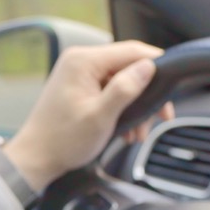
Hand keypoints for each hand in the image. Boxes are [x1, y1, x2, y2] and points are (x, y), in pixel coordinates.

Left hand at [2, 41, 172, 191]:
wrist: (36, 158)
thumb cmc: (62, 141)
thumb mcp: (100, 116)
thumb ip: (125, 89)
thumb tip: (148, 67)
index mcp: (83, 61)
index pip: (132, 51)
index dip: (156, 64)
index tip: (173, 83)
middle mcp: (79, 61)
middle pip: (128, 66)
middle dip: (145, 93)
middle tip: (160, 116)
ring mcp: (78, 74)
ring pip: (121, 81)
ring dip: (134, 105)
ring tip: (138, 131)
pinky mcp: (79, 87)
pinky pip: (109, 90)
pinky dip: (121, 108)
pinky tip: (127, 129)